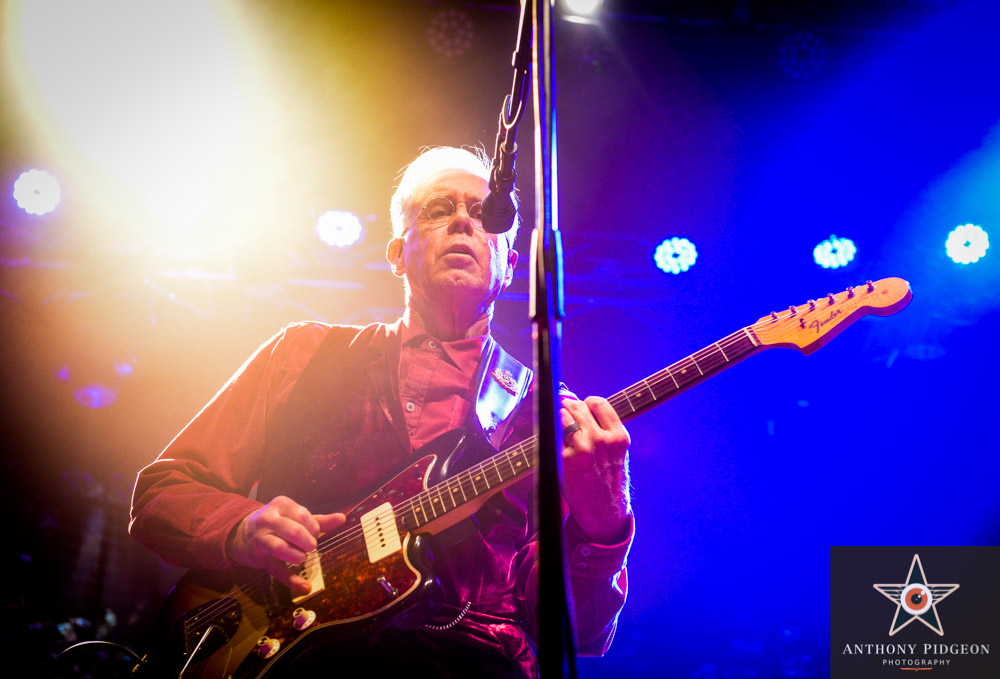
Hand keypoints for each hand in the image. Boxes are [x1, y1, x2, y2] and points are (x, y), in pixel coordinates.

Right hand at [227, 495, 345, 595]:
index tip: (314, 533)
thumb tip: (342, 518)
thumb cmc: (276, 523)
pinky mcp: (260, 558)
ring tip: (302, 557)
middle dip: (308, 541)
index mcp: (281, 505)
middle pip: (294, 531)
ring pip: (281, 548)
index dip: (313, 528)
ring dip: (298, 555)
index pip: (303, 515)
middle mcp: (268, 520)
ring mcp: (261, 539)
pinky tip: (305, 586)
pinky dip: (292, 580)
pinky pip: (277, 570)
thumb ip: (318, 519)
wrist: (241, 533)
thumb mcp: (294, 516)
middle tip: (310, 546)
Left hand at [560, 395, 631, 543]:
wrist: (604, 512)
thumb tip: (569, 397)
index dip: (587, 404)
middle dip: (569, 409)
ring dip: (559, 421)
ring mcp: (581, 450)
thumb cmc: (608, 478)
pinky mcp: (564, 460)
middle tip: (568, 421)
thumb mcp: (615, 450)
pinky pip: (552, 436)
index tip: (583, 411)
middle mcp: (601, 441)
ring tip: (564, 434)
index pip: (597, 402)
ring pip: (562, 417)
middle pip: (577, 407)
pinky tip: (558, 446)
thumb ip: (599, 426)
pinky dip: (552, 437)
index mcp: (618, 437)